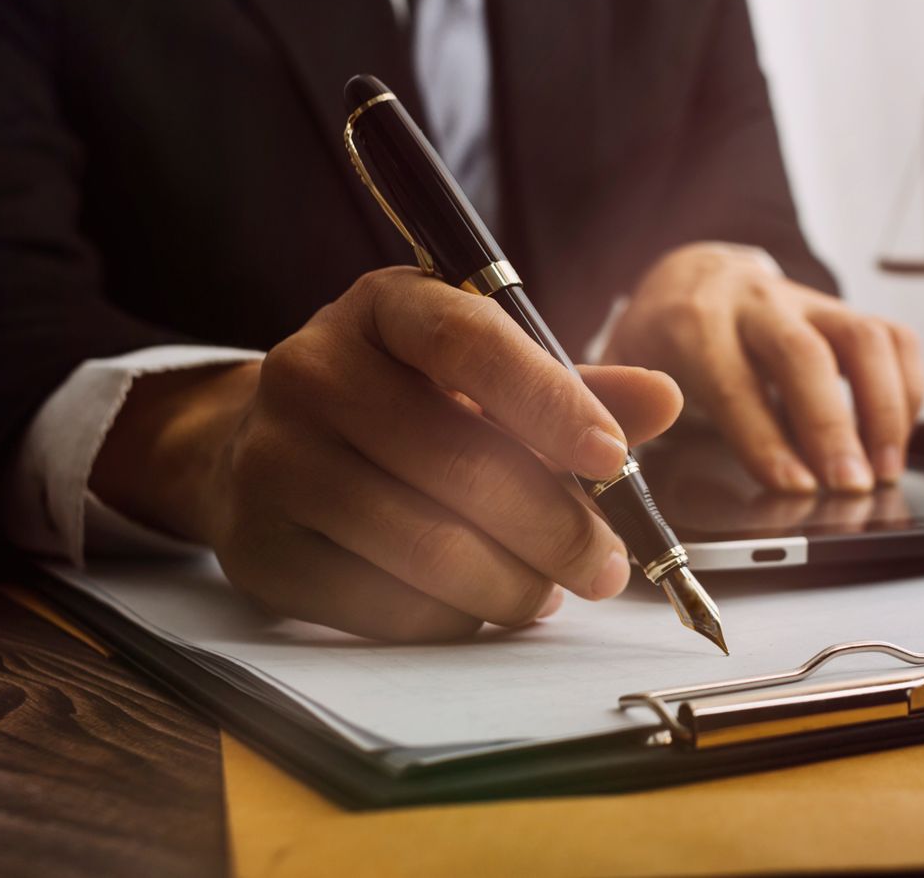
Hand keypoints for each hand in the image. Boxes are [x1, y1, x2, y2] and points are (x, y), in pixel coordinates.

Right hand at [91, 267, 682, 641]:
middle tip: (607, 568)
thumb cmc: (408, 403)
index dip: (551, 402)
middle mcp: (311, 369)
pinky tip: (478, 605)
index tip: (615, 459)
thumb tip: (666, 398)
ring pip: (424, 544)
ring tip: (550, 593)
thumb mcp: (484, 374)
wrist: (264, 447)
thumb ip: (573, 388)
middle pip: (457, 460)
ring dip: (512, 584)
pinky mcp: (258, 549)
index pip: (470, 341)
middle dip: (555, 526)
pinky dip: (451, 617)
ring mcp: (273, 460)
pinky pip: (380, 604)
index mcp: (383, 306)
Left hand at [604, 243, 923, 492]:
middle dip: (832, 426)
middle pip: (803, 354)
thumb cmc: (656, 345)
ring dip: (884, 409)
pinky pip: (893, 337)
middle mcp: (752, 303)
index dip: (764, 437)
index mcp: (689, 323)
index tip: (793, 487)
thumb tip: (616, 479)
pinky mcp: (842, 310)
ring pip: (862, 338)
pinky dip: (907, 388)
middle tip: (851, 487)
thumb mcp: (620, 375)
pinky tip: (897, 437)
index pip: (732, 380)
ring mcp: (805, 301)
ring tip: (885, 472)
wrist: (690, 278)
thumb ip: (621, 417)